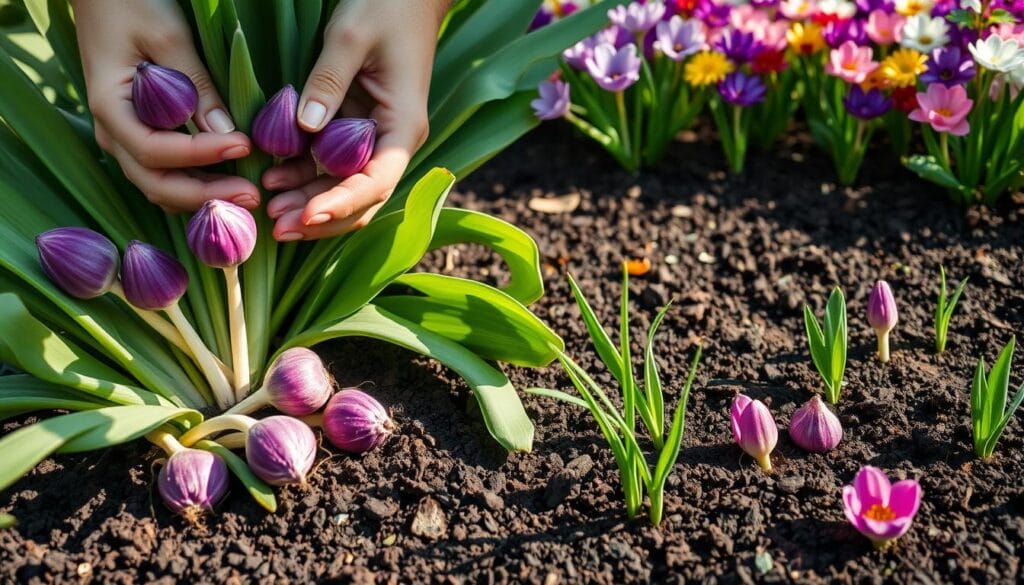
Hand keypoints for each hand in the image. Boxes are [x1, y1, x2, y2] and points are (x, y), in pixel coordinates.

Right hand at [73, 0, 258, 212]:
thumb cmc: (133, 4)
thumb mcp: (170, 37)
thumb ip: (197, 87)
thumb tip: (226, 132)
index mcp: (110, 107)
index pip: (155, 150)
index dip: (200, 155)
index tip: (244, 145)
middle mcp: (113, 131)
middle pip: (155, 183)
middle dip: (205, 195)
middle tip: (252, 195)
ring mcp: (125, 137)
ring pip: (160, 185)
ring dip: (202, 196)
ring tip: (246, 195)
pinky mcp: (141, 134)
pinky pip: (166, 172)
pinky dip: (196, 183)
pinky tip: (230, 182)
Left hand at [262, 0, 447, 240]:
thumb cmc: (385, 7)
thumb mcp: (351, 37)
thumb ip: (327, 82)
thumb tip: (303, 127)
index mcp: (402, 125)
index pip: (376, 181)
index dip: (341, 203)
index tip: (306, 216)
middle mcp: (392, 141)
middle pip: (362, 198)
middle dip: (321, 217)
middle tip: (277, 227)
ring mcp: (375, 138)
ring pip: (345, 187)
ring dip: (309, 202)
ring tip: (269, 210)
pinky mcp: (356, 130)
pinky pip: (331, 164)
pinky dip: (305, 176)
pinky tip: (273, 179)